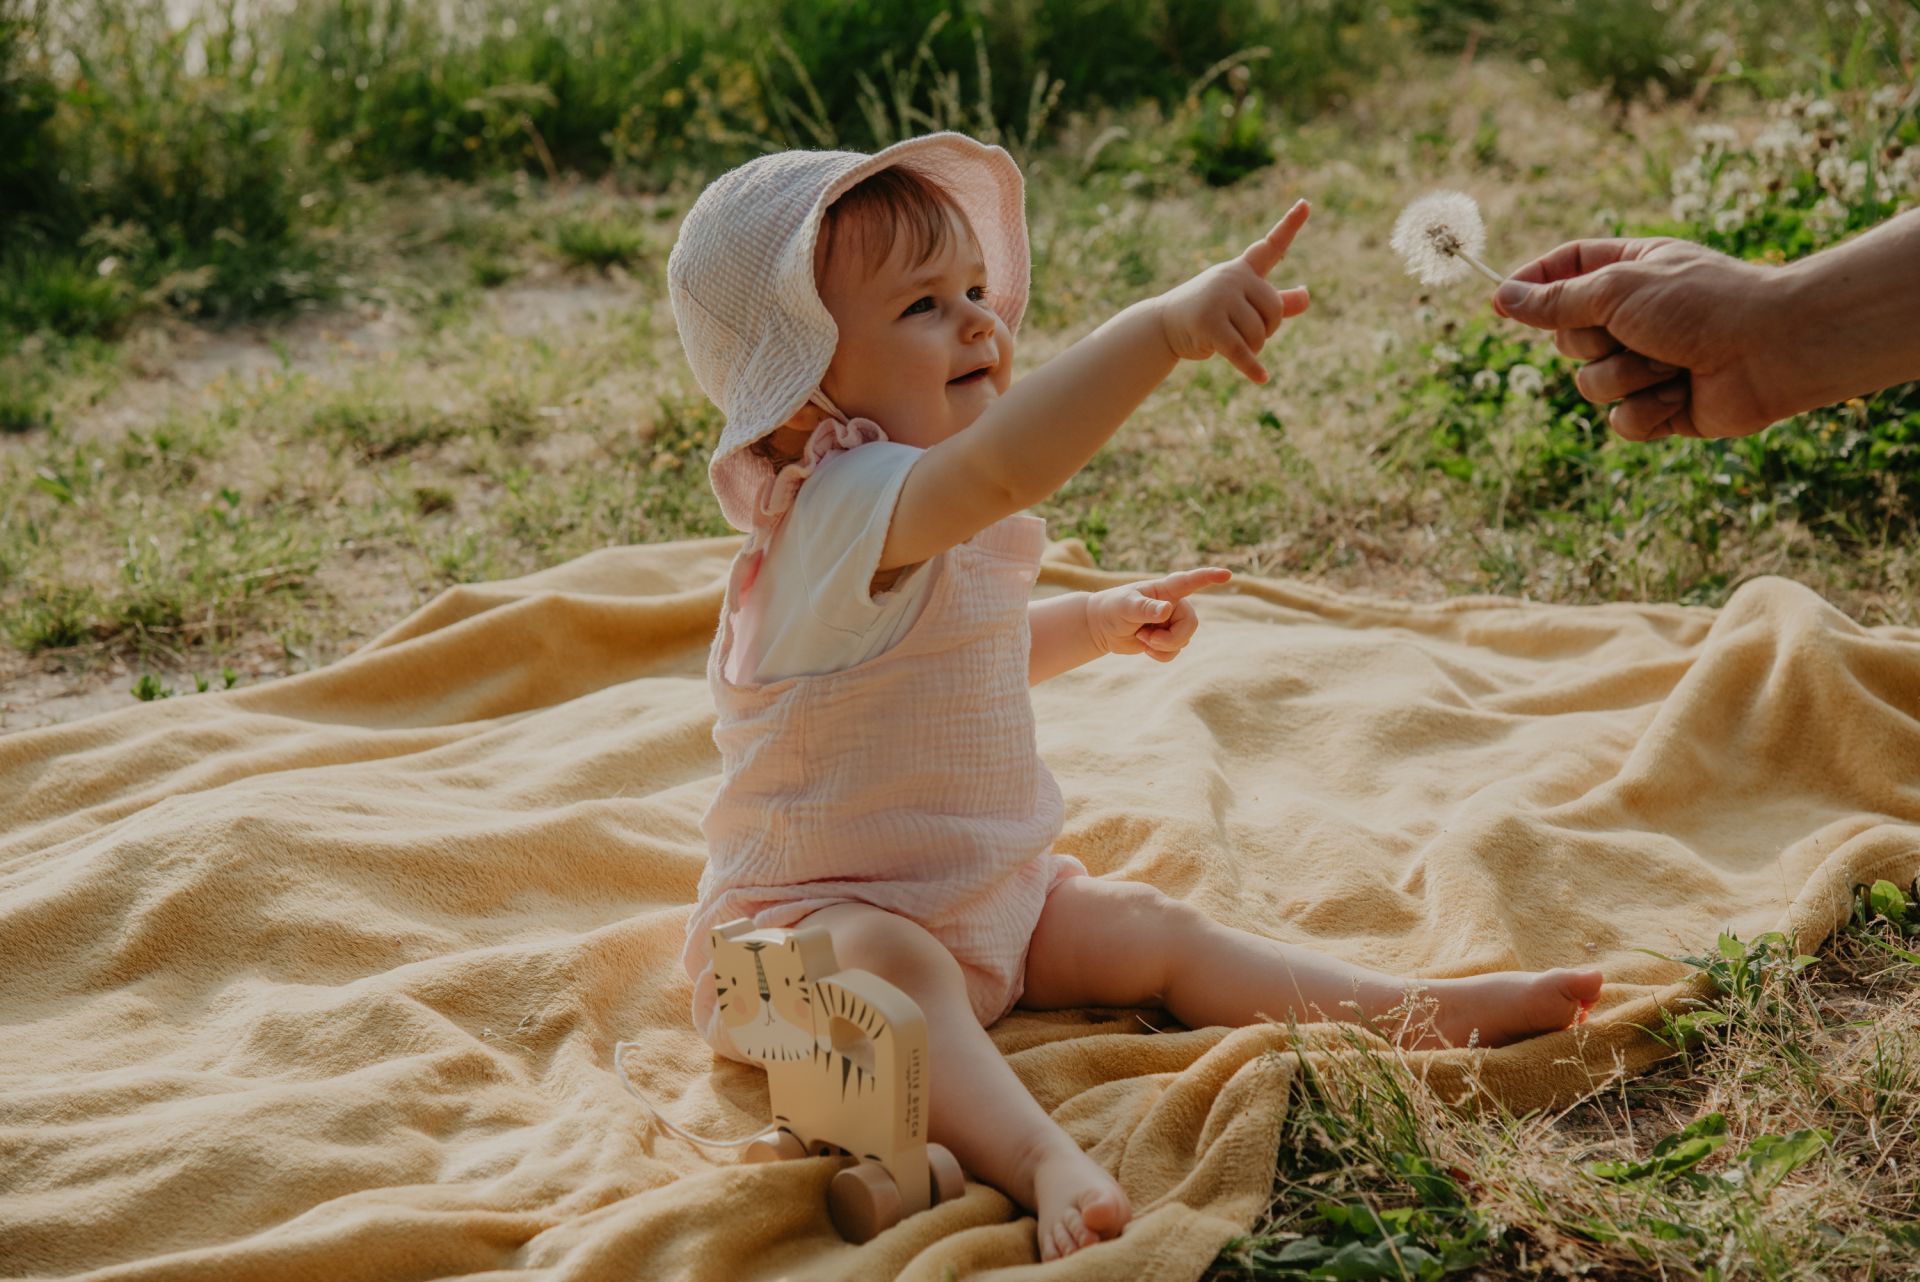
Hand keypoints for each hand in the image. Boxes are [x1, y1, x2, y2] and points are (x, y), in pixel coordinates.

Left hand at [1085, 567, 1232, 662]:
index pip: (1190, 581)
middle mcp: (1174, 605)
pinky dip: (1160, 655)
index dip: (1209, 577)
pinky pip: (1175, 652)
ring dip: (1161, 646)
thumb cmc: (1113, 608)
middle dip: (1172, 638)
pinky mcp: (1168, 638)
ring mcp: (1173, 622)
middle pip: (1191, 624)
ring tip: (1141, 637)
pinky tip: (1145, 647)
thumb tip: (1166, 611)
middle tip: (1147, 639)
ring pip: (1183, 640)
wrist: (1103, 627)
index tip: (1227, 575)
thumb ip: (1146, 608)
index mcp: (1165, 590)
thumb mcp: (1126, 606)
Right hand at [1155, 200, 1312, 383]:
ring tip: (1230, 345)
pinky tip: (1262, 379)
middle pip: (1273, 310)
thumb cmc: (1206, 313)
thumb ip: (1277, 301)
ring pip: (1259, 334)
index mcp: (1242, 271)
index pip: (1271, 246)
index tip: (1307, 203)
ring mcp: (1219, 300)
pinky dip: (1251, 367)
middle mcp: (1232, 279)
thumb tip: (1307, 296)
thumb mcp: (1241, 304)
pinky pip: (1240, 351)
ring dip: (1252, 349)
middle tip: (1243, 334)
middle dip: (1266, 331)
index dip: (1290, 225)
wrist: (1162, 326)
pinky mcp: (1209, 325)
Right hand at [1491, 238, 1787, 440]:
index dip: (1531, 285)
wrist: (1772, 350)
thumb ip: (1557, 299)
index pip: (1565, 269)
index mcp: (1631, 271)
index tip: (1498, 302)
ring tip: (1669, 365)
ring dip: (1625, 377)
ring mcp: (1647, 364)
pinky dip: (1645, 411)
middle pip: (1567, 336)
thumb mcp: (1618, 289)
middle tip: (1632, 331)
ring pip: (1589, 384)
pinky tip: (1679, 396)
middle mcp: (1635, 316)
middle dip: (1593, 341)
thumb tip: (1502, 297)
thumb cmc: (1703, 304)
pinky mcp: (1660, 409)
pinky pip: (1619, 422)